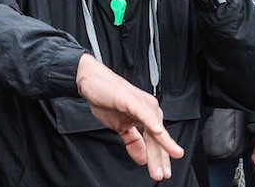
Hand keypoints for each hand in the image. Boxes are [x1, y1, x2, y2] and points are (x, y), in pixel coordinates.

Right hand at [76, 54, 183, 180]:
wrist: (91, 80)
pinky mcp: (131, 99)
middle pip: (157, 137)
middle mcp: (148, 109)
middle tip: (162, 174)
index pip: (156, 140)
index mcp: (146, 115)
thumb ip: (133, 141)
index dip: (160, 157)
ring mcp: (141, 104)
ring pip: (153, 128)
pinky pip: (143, 113)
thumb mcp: (120, 127)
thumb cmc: (106, 99)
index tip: (163, 173)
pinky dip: (151, 123)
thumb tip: (142, 159)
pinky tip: (158, 132)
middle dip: (160, 157)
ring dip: (159, 146)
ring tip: (161, 163)